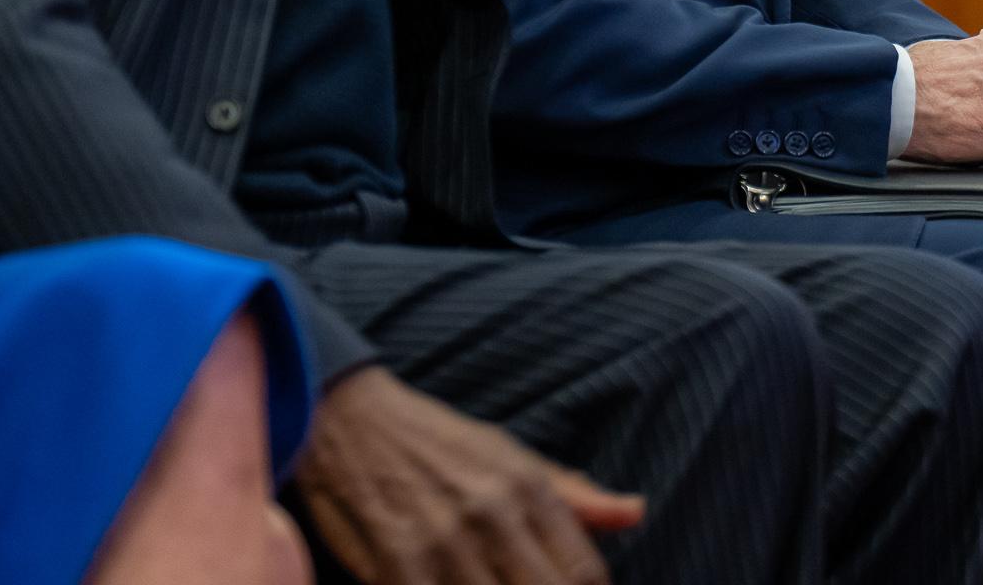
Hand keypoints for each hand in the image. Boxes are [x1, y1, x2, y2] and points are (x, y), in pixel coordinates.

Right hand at [293, 368, 641, 583]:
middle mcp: (490, 513)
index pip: (582, 574)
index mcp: (525, 486)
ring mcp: (442, 541)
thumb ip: (573, 495)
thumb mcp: (509, 454)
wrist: (347, 415)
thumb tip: (635, 512)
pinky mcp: (396, 562)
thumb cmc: (435, 440)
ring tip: (483, 581)